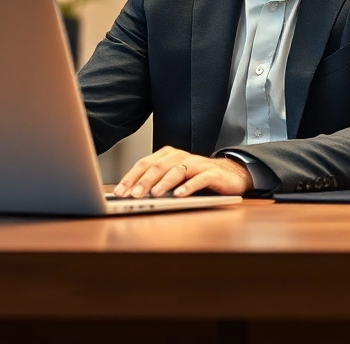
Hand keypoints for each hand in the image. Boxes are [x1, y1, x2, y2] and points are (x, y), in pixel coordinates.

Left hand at [114, 145, 252, 197]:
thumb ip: (156, 183)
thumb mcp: (174, 179)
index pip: (145, 164)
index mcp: (168, 155)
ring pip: (177, 171)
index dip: (131, 177)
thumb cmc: (197, 178)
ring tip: (155, 194)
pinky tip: (180, 195)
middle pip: (158, 167)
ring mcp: (197, 164)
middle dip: (144, 181)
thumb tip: (132, 195)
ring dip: (164, 183)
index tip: (119, 192)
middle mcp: (181, 157)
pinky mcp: (212, 174)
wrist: (230, 174)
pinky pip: (199, 179)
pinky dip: (188, 186)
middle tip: (133, 195)